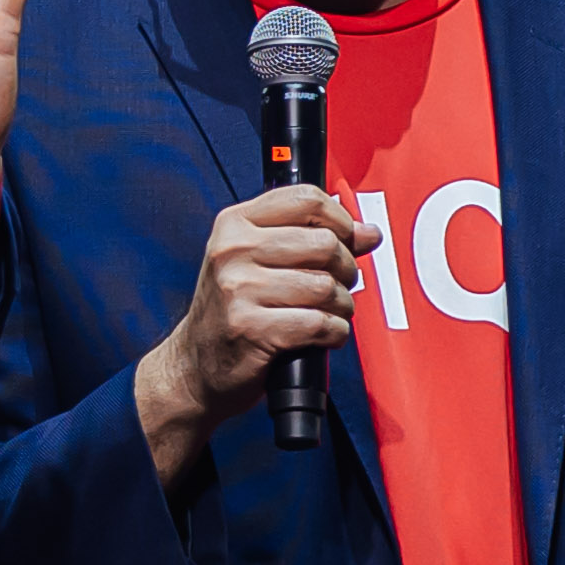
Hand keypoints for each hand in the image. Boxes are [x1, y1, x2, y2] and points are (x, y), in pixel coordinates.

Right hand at [129, 183, 377, 485]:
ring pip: (326, 286)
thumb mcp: (259, 261)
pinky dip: (334, 333)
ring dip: (341, 306)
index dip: (340, 219)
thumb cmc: (234, 310)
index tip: (347, 240)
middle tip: (337, 285)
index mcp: (234, 224)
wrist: (196, 365)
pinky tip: (322, 335)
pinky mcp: (251, 328)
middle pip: (324, 243)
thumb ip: (310, 240)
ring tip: (328, 313)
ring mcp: (238, 290)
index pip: (305, 199)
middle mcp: (232, 251)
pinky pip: (320, 323)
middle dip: (346, 269)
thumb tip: (368, 233)